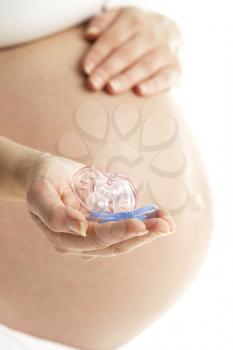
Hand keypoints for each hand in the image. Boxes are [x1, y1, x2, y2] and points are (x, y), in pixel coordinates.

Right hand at [26, 153, 174, 259]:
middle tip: (166, 225)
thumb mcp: (40, 193)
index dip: (119, 233)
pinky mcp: (104, 224)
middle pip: (116, 244)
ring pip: (125, 239)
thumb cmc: (42, 180)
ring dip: (148, 232)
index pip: (96, 240)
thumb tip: (81, 229)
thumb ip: (54, 213)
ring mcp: (95, 234)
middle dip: (142, 235)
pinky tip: (159, 215)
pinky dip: (144, 223)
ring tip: (167, 221)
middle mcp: (82, 242)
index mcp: (64, 239)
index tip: (140, 224)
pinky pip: (126, 227)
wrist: (47, 174)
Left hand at [82, 7, 181, 95]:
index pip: (113, 38)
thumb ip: (104, 23)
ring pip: (145, 65)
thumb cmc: (138, 32)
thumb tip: (89, 35)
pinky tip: (139, 91)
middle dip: (108, 69)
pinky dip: (153, 84)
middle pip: (127, 53)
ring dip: (127, 78)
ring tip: (111, 88)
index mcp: (135, 20)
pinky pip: (166, 77)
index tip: (86, 69)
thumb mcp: (121, 19)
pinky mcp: (177, 68)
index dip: (98, 53)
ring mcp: (167, 50)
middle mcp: (152, 33)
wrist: (173, 34)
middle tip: (93, 84)